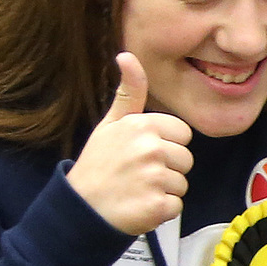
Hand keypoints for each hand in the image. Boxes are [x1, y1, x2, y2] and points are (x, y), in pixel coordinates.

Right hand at [69, 56, 194, 235]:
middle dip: (168, 169)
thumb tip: (127, 55)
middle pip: (186, 159)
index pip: (183, 134)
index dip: (166, 145)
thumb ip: (129, 93)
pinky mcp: (158, 206)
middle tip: (137, 174)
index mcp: (142, 126)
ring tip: (137, 189)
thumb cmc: (99, 165)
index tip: (141, 153)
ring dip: (164, 190)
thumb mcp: (111, 124)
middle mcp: (150, 148)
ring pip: (182, 183)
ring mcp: (155, 178)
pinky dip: (161, 210)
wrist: (80, 208)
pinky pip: (177, 206)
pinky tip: (139, 205)